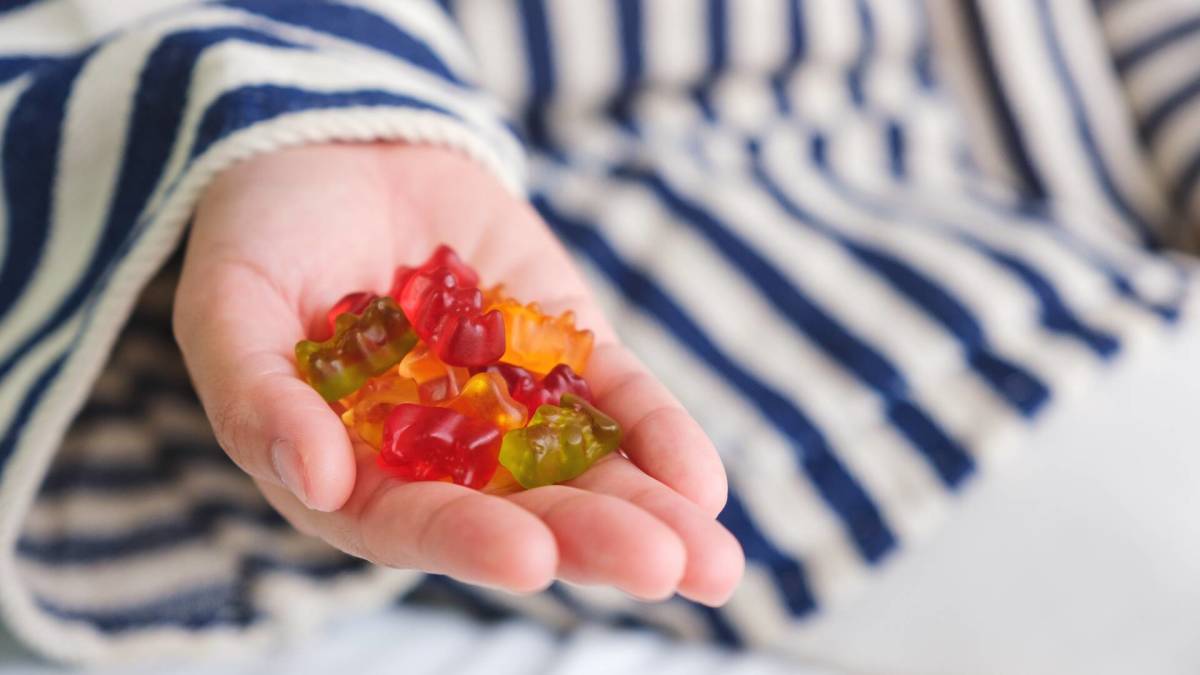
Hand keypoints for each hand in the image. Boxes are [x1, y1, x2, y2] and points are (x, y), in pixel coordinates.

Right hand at [174, 143, 742, 604]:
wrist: (341, 142)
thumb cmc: (263, 234)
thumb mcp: (229, 306)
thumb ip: (254, 395)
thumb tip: (311, 478)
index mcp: (354, 468)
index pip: (410, 522)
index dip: (467, 541)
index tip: (530, 559)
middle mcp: (441, 456)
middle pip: (519, 512)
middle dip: (591, 541)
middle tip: (663, 568)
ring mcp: (510, 404)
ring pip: (582, 471)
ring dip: (649, 512)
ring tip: (711, 559)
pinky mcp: (563, 349)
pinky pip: (615, 398)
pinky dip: (657, 434)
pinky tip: (702, 480)